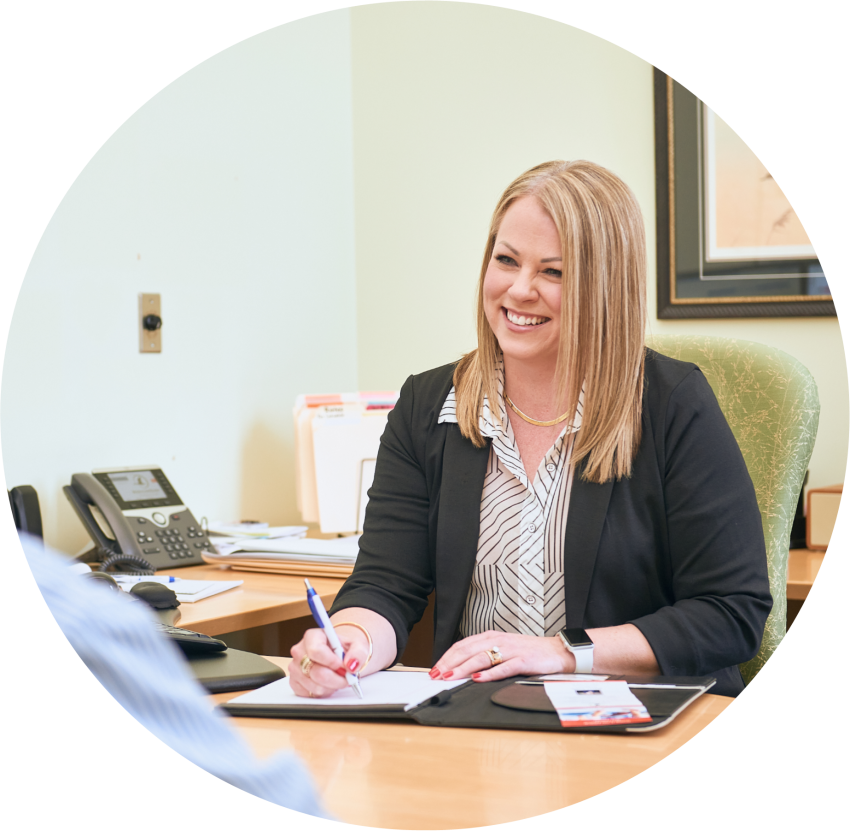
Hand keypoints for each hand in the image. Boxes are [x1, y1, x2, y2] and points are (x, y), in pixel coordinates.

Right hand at [289, 625, 370, 697]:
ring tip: (337, 678)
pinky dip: (323, 692)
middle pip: (316, 672)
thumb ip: (358, 653)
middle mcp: (300, 651)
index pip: (316, 651)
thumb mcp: (357, 645)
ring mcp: (295, 667)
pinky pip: (310, 694)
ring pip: (315, 686)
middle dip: (336, 679)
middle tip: (347, 677)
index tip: (342, 666)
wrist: (338, 655)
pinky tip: (327, 683)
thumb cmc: (344, 648)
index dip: (331, 662)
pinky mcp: (294, 682)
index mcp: (312, 636)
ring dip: (331, 687)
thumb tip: (351, 664)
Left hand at [428, 631, 572, 682]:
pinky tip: (479, 679)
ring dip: (464, 668)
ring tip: (451, 677)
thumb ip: (484, 655)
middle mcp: (498, 641)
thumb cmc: (528, 652)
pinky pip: (504, 667)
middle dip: (450, 663)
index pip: (463, 645)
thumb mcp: (503, 649)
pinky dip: (490, 673)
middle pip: (468, 650)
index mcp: (491, 637)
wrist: (556, 651)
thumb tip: (461, 668)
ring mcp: (511, 650)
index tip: (435, 669)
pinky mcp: (523, 660)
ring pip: (482, 658)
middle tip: (436, 675)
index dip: (447, 657)